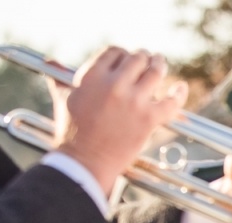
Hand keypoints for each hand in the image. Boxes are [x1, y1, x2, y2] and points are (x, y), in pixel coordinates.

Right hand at [52, 48, 185, 196]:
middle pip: (137, 59)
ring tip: (161, 65)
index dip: (123, 54)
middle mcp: (114, 84)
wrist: (85, 161)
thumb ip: (61, 79)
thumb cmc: (73, 133)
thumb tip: (51, 64)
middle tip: (149, 60)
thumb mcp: (65, 100)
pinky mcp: (148, 118)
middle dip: (144, 58)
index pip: (114, 52)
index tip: (127, 60)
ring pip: (155, 73)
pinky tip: (180, 88)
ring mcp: (133, 100)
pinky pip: (171, 101)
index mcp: (93, 76)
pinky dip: (179, 93)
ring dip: (160, 66)